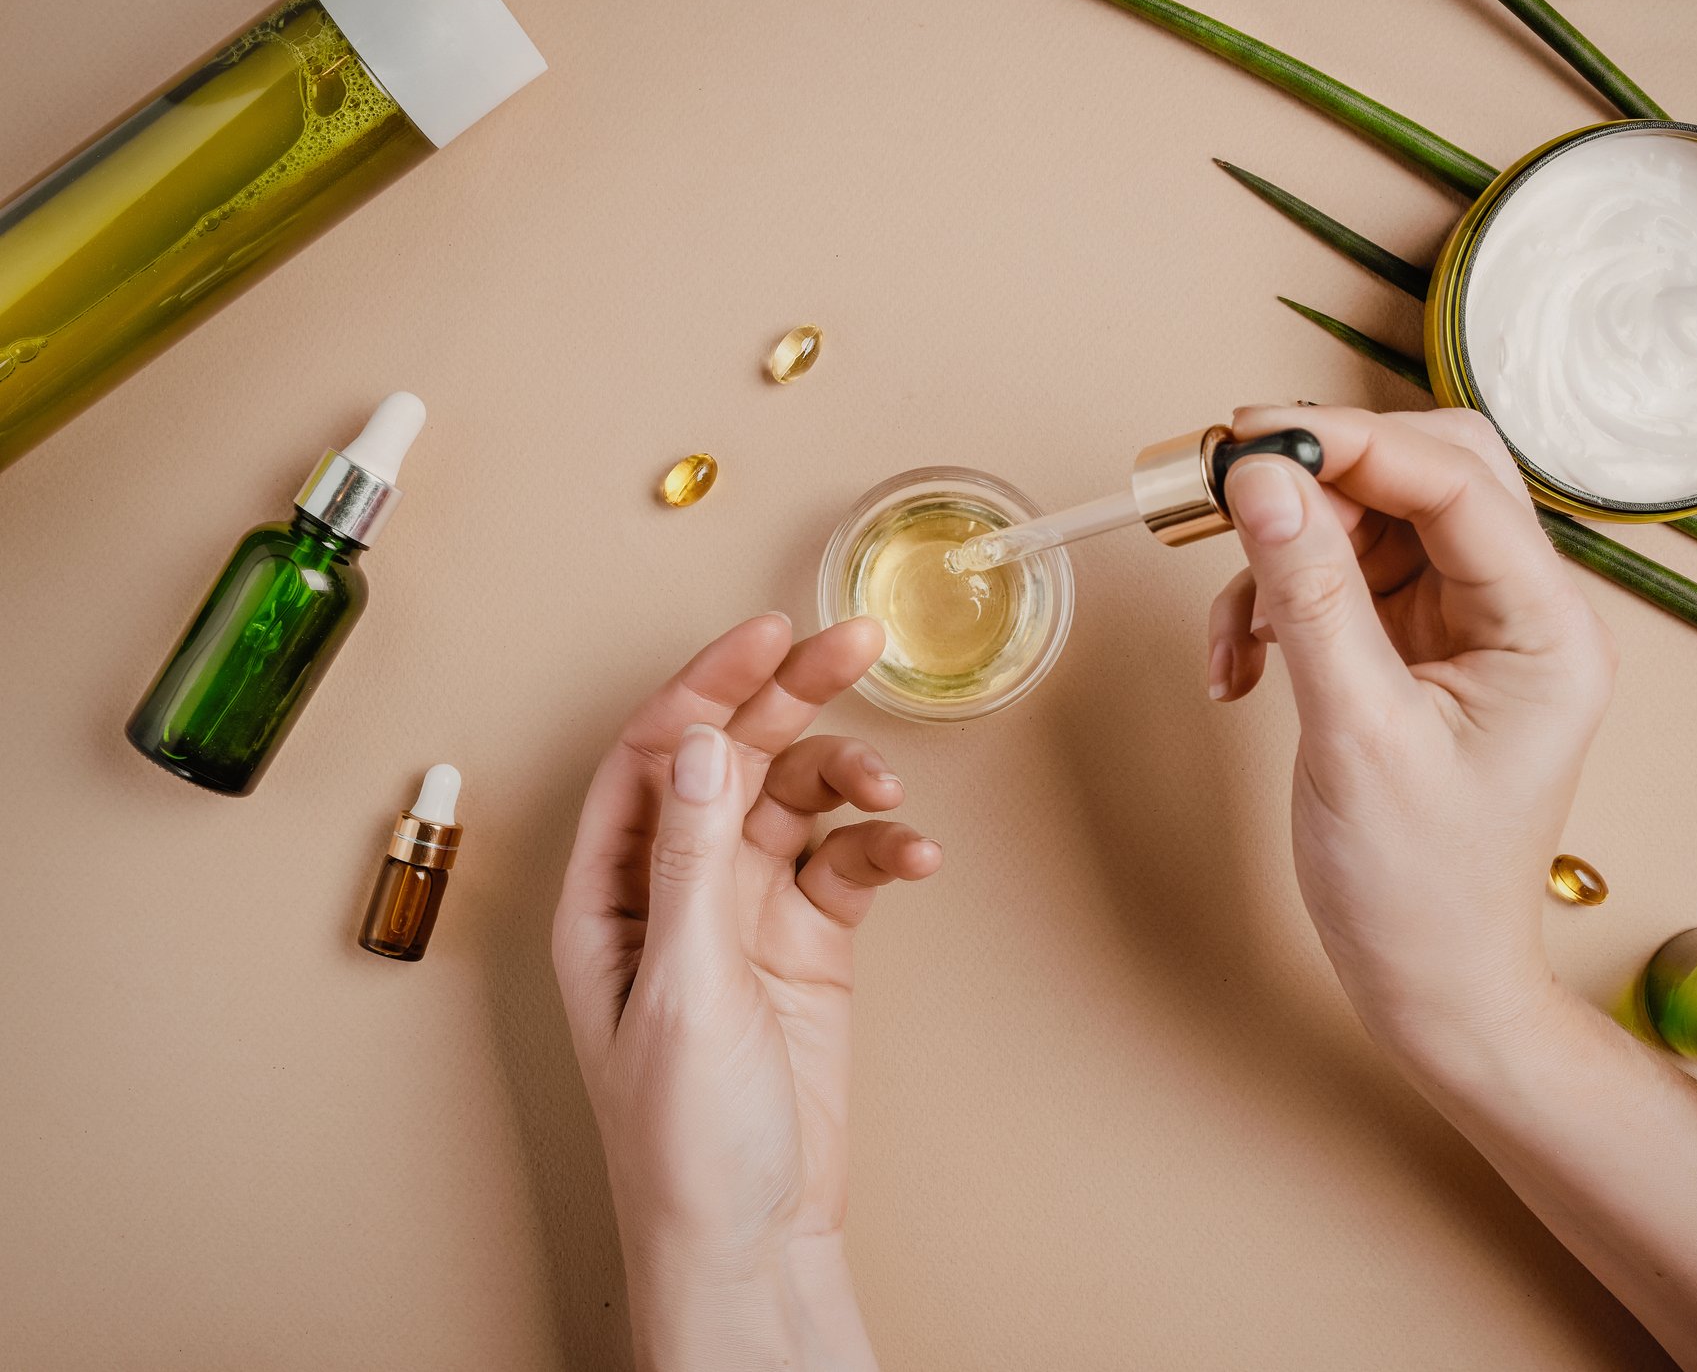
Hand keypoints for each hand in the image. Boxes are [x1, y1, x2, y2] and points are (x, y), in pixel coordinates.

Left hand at [552, 614, 940, 1370]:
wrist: (755, 1237)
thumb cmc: (683, 1141)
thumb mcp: (683, 989)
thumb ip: (694, 862)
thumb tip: (703, 749)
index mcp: (610, 896)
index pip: (654, 757)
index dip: (707, 686)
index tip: (769, 634)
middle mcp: (675, 891)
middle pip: (733, 761)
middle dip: (792, 698)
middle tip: (855, 643)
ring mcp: (745, 916)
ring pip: (798, 805)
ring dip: (848, 782)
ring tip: (890, 793)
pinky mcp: (809, 947)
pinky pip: (848, 868)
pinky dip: (883, 850)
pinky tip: (912, 855)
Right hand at [1206, 405, 1614, 1063]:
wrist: (1430, 983)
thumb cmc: (1420, 889)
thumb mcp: (1356, 735)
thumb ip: (1309, 595)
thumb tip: (1260, 479)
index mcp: (1547, 629)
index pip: (1456, 482)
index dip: (1349, 441)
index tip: (1252, 436)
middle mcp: (1521, 613)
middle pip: (1426, 475)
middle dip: (1322, 481)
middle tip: (1232, 492)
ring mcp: (1470, 630)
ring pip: (1373, 522)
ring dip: (1287, 557)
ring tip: (1235, 637)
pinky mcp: (1421, 652)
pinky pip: (1345, 579)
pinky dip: (1281, 605)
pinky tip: (1243, 668)